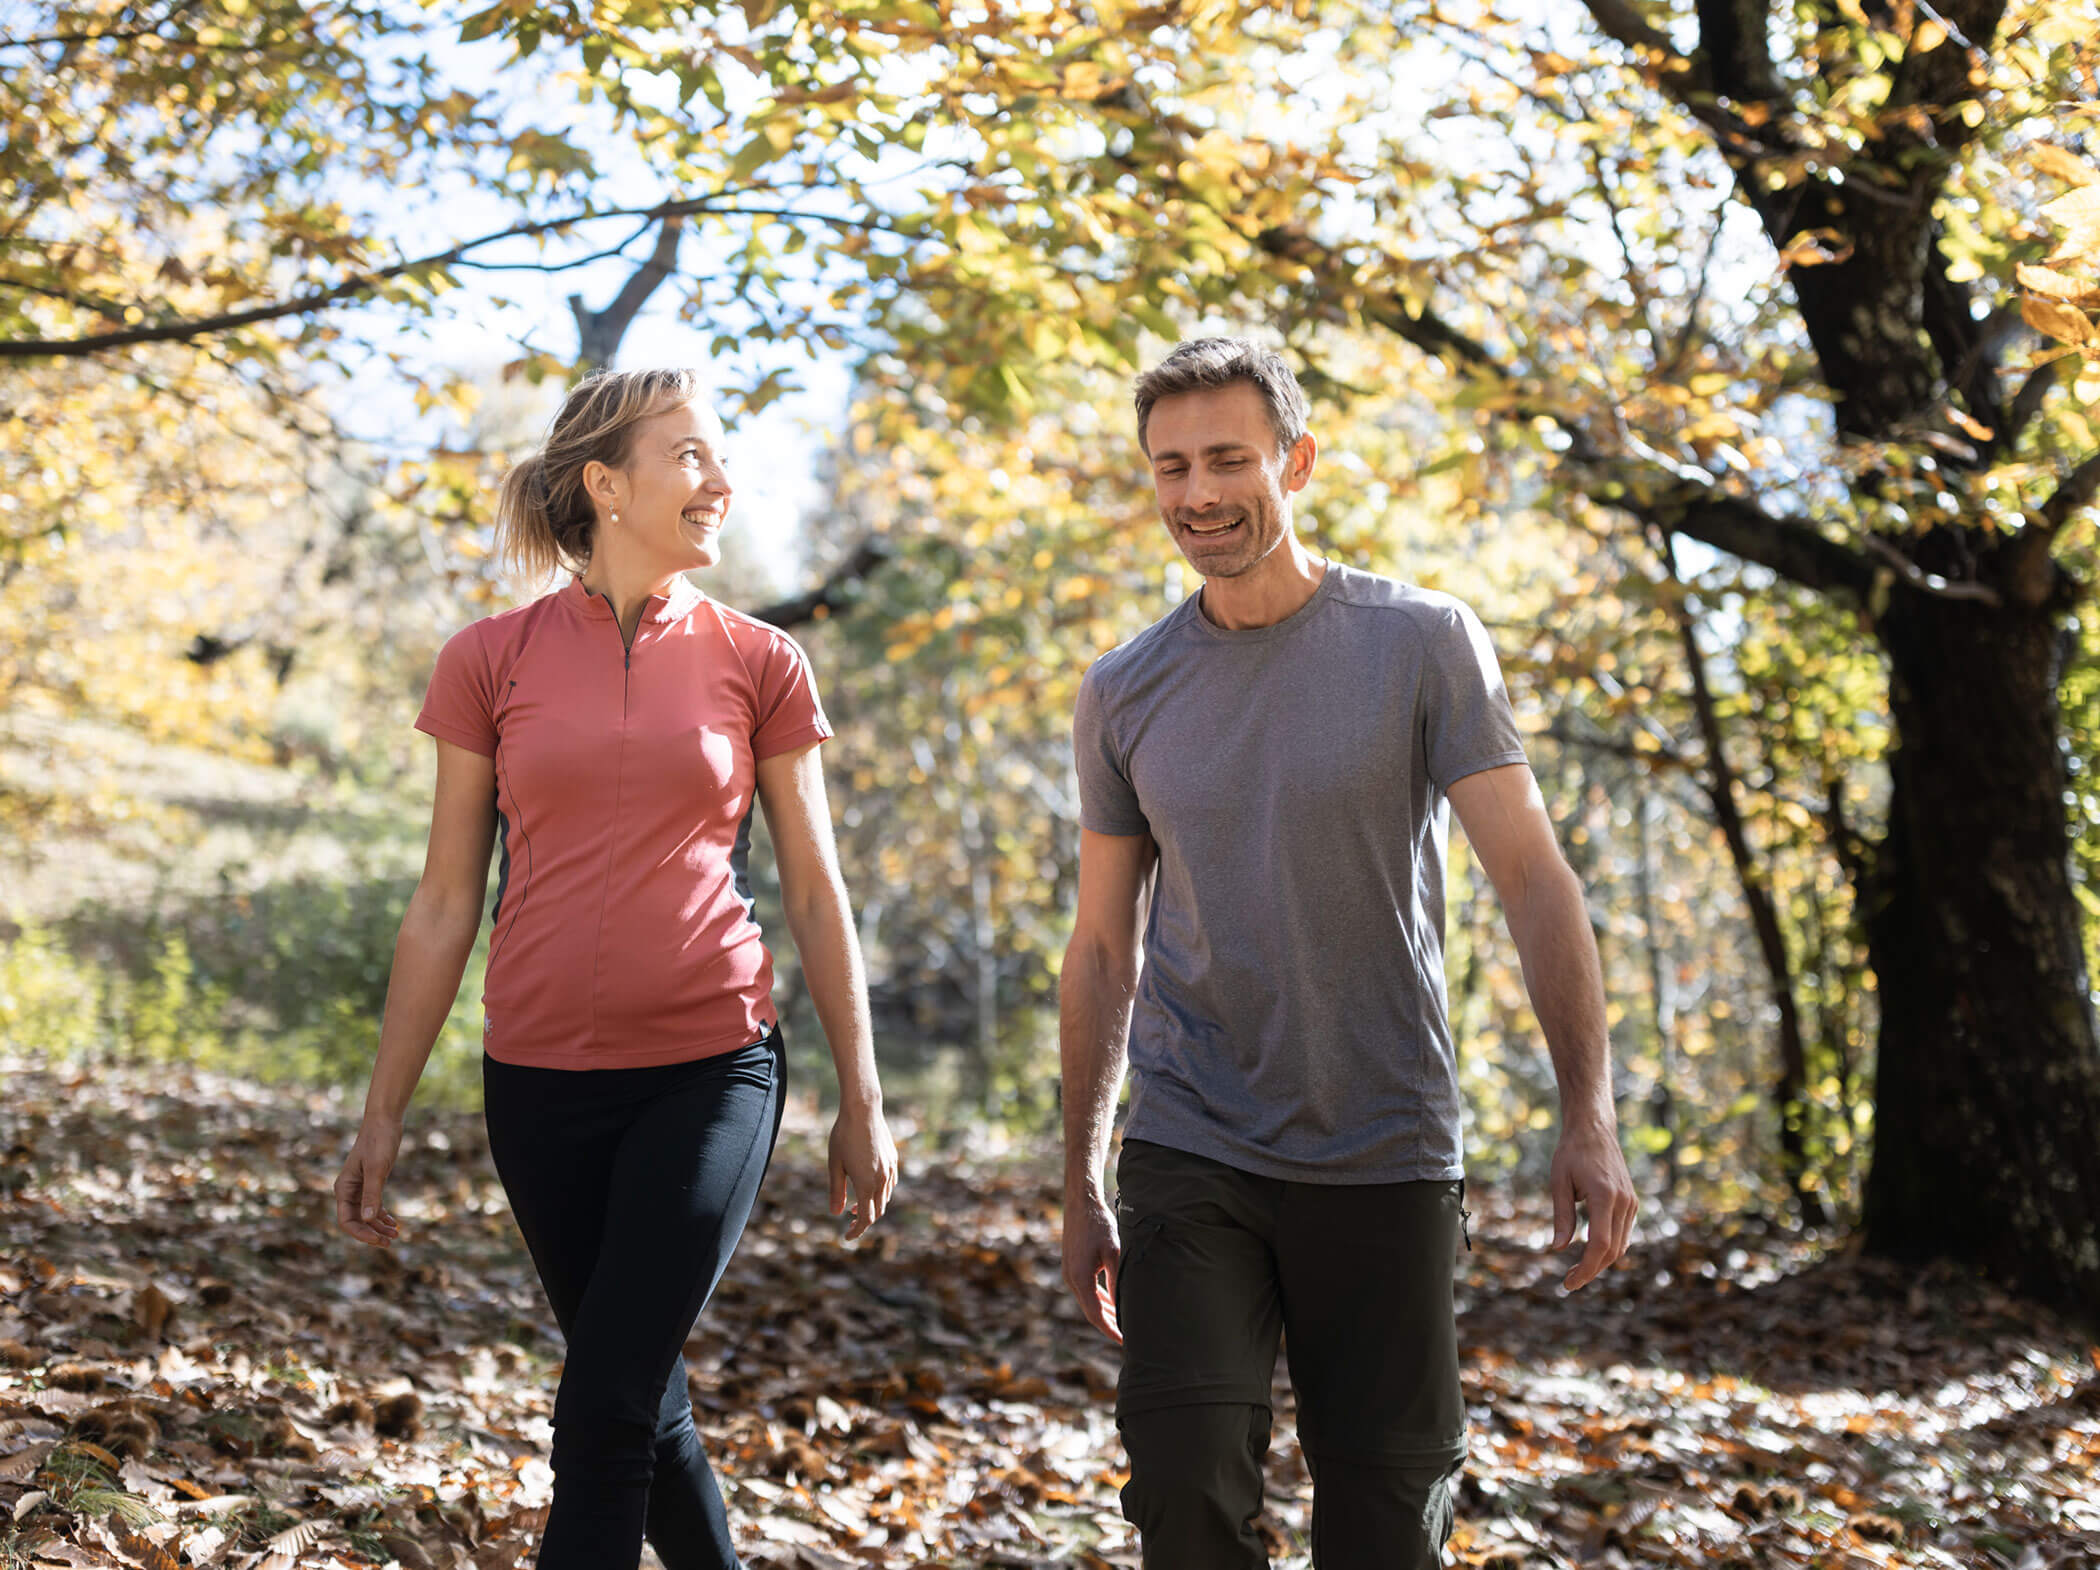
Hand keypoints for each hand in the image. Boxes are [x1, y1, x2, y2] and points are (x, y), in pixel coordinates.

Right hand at [335, 1118, 402, 1247]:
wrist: (384, 1121)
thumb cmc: (378, 1142)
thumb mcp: (377, 1169)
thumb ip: (372, 1194)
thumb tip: (367, 1219)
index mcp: (344, 1189)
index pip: (346, 1221)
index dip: (361, 1234)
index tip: (379, 1240)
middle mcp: (348, 1190)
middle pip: (356, 1221)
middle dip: (371, 1233)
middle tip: (390, 1242)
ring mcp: (359, 1187)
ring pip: (366, 1214)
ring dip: (378, 1226)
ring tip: (396, 1235)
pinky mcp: (371, 1182)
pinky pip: (373, 1205)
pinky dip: (382, 1215)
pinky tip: (393, 1222)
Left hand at [828, 1101, 897, 1242]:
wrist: (863, 1110)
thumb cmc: (844, 1136)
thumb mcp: (834, 1165)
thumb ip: (836, 1191)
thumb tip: (836, 1213)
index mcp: (867, 1183)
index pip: (866, 1218)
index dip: (857, 1230)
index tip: (846, 1236)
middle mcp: (882, 1179)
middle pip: (878, 1210)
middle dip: (865, 1220)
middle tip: (849, 1220)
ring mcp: (890, 1168)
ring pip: (886, 1197)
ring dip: (873, 1206)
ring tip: (856, 1204)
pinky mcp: (893, 1158)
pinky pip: (890, 1183)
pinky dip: (881, 1192)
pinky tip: (869, 1186)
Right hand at [1060, 1186, 1121, 1342]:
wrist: (1081, 1202)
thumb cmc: (1099, 1224)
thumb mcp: (1114, 1252)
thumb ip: (1118, 1280)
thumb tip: (1124, 1305)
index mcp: (1079, 1279)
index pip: (1095, 1315)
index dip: (1110, 1330)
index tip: (1125, 1342)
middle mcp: (1071, 1279)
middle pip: (1091, 1311)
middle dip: (1109, 1325)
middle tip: (1128, 1338)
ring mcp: (1070, 1273)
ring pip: (1089, 1301)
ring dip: (1105, 1312)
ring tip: (1123, 1325)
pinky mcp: (1073, 1266)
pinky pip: (1087, 1290)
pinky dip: (1100, 1299)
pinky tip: (1112, 1303)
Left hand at [1550, 1119, 1636, 1289]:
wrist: (1594, 1130)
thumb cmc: (1571, 1153)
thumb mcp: (1559, 1183)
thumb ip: (1561, 1216)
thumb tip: (1558, 1249)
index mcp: (1604, 1196)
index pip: (1599, 1245)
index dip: (1586, 1269)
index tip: (1569, 1283)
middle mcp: (1623, 1202)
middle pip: (1612, 1250)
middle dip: (1591, 1270)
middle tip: (1568, 1282)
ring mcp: (1631, 1202)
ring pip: (1621, 1245)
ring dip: (1600, 1262)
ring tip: (1576, 1271)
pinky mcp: (1631, 1202)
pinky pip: (1623, 1234)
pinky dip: (1609, 1248)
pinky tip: (1590, 1254)